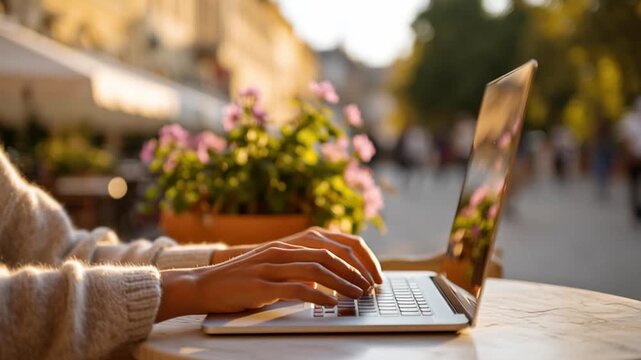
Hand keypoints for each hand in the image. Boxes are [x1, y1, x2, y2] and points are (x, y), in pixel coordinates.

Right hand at [157, 240, 370, 321]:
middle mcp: (282, 251)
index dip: (353, 260)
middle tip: (368, 287)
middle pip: (328, 256)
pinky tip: (330, 303)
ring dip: (341, 283)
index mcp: (287, 246)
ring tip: (356, 295)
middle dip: (353, 272)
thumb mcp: (271, 270)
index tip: (367, 275)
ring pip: (317, 270)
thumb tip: (321, 281)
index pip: (330, 247)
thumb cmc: (240, 281)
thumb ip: (295, 271)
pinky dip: (318, 295)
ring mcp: (272, 266)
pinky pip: (297, 288)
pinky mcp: (262, 284)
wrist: (205, 284)